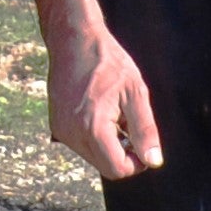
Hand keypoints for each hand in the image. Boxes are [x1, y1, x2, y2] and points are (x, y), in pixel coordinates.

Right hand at [46, 20, 167, 182]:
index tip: (142, 144)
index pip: (117, 169)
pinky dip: (94, 136)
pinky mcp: (57, 125)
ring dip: (108, 145)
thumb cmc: (107, 61)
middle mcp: (72, 134)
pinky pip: (81, 144)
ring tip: (113, 114)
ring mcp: (62, 130)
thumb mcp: (135, 92)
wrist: (74, 41)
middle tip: (130, 126)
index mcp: (93, 127)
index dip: (136, 162)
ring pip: (93, 157)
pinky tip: (99, 111)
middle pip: (105, 166)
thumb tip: (153, 161)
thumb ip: (145, 130)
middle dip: (122, 153)